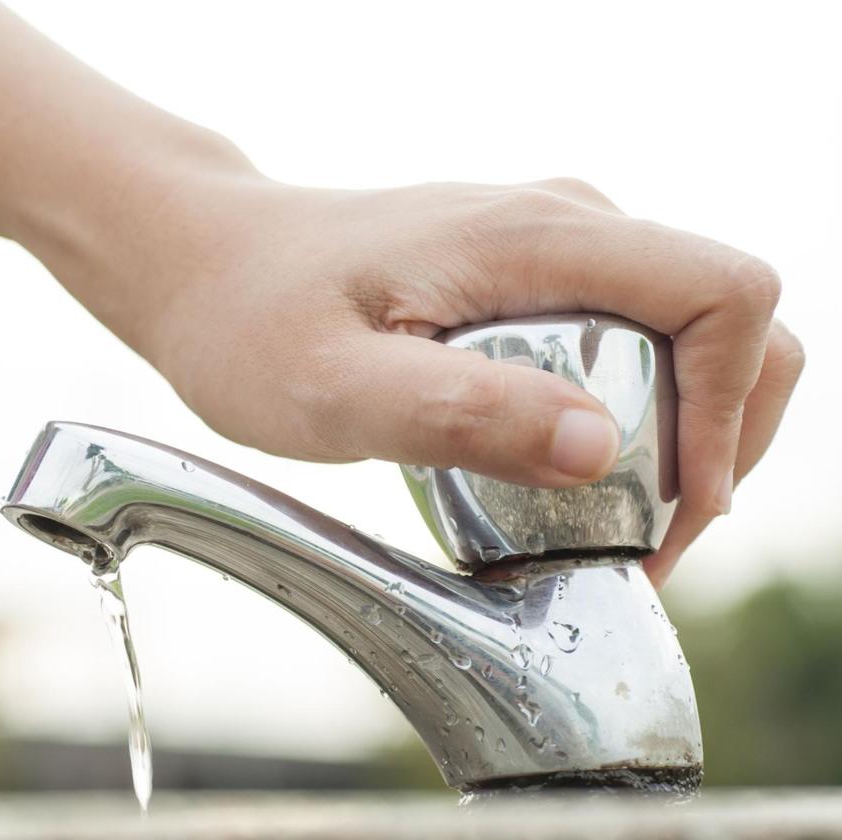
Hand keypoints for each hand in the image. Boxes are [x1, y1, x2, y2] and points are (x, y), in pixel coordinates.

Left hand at [132, 176, 802, 585]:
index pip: (723, 297)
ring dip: (683, 434)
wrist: (199, 263)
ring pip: (686, 335)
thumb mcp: (335, 387)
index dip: (734, 410)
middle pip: (728, 321)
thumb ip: (463, 412)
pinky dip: (637, 413)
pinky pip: (630, 338)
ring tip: (614, 522)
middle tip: (648, 538)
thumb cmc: (248, 320)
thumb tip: (603, 450)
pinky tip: (570, 473)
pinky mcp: (527, 276)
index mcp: (537, 238)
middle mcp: (564, 224)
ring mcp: (549, 246)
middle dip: (721, 439)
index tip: (677, 507)